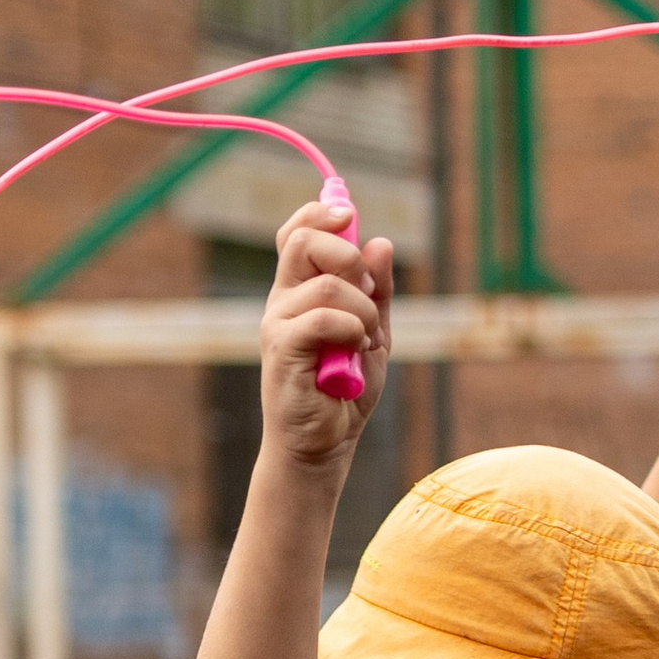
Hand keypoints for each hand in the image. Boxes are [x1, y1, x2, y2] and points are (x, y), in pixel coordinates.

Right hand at [258, 198, 392, 470]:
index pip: (298, 232)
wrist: (324, 445)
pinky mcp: (282, 349)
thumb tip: (380, 242)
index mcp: (300, 290)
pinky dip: (351, 330)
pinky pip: (323, 319)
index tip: (349, 216)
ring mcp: (278, 323)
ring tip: (365, 339)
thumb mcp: (373, 332)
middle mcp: (283, 300)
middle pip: (303, 241)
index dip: (321, 214)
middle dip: (347, 256)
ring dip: (361, 308)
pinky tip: (354, 353)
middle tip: (367, 293)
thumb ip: (377, 290)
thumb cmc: (345, 390)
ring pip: (325, 285)